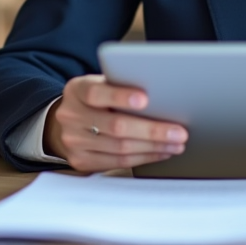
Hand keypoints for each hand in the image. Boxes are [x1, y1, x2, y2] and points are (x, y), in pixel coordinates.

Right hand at [43, 74, 187, 171]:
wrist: (66, 123)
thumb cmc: (94, 100)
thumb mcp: (99, 85)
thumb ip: (119, 87)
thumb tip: (160, 94)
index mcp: (76, 90)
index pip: (96, 93)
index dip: (120, 96)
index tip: (145, 99)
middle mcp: (71, 116)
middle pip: (115, 126)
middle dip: (152, 130)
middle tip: (179, 131)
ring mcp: (74, 141)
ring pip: (120, 147)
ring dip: (154, 147)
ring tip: (176, 143)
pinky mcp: (81, 160)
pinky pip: (118, 162)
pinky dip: (144, 157)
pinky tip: (160, 152)